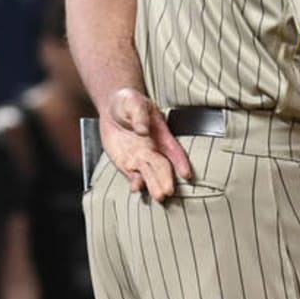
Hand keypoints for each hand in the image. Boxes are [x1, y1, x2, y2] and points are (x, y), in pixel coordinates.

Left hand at [104, 87, 193, 201]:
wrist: (112, 108)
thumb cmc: (127, 102)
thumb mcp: (133, 102)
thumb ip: (139, 114)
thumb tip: (142, 130)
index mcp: (160, 134)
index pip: (173, 150)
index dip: (180, 162)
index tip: (187, 174)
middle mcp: (153, 149)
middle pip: (162, 167)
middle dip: (166, 179)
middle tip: (168, 191)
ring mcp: (140, 158)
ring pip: (150, 175)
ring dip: (154, 186)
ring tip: (159, 196)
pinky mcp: (127, 164)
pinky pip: (134, 177)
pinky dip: (136, 184)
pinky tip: (137, 189)